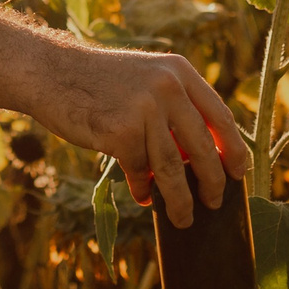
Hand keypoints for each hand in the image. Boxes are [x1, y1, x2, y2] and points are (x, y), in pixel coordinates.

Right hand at [0, 12, 248, 227]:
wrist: (49, 71)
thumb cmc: (97, 80)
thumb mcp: (144, 78)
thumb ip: (174, 107)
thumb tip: (203, 159)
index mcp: (178, 71)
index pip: (221, 117)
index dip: (234, 150)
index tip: (239, 173)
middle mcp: (167, 87)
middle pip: (203, 149)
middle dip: (212, 183)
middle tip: (214, 203)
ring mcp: (144, 109)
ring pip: (173, 169)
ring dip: (180, 200)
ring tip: (183, 218)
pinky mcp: (120, 132)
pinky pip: (140, 172)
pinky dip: (141, 188)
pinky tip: (141, 194)